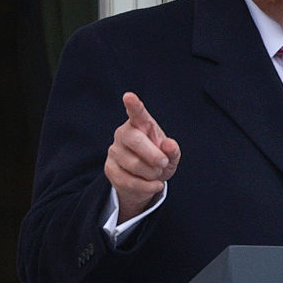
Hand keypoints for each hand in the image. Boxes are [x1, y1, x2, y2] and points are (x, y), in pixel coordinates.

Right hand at [104, 92, 180, 222]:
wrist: (146, 183)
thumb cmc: (159, 161)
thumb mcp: (171, 156)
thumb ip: (173, 150)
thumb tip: (169, 145)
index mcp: (140, 124)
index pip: (136, 113)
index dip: (133, 105)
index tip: (129, 96)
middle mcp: (124, 134)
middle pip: (135, 140)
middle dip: (153, 155)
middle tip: (163, 163)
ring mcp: (114, 151)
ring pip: (134, 164)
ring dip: (152, 173)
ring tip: (156, 173)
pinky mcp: (110, 169)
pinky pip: (129, 181)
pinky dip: (146, 186)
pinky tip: (154, 184)